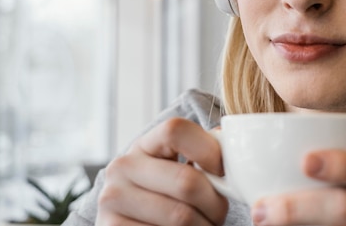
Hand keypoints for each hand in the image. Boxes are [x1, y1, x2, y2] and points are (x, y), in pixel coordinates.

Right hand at [96, 117, 228, 225]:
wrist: (135, 223)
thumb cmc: (168, 195)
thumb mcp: (179, 168)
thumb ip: (204, 154)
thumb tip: (233, 146)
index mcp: (144, 144)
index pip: (176, 130)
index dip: (209, 150)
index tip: (223, 172)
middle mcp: (122, 167)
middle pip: (186, 181)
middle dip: (215, 203)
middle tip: (219, 213)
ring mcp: (112, 200)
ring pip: (180, 216)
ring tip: (203, 225)